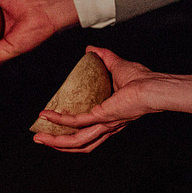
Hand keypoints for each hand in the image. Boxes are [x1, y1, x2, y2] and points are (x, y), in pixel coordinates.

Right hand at [34, 47, 164, 152]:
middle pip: (79, 143)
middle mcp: (106, 126)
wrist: (152, 86)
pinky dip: (60, 120)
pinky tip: (47, 115)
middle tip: (39, 138)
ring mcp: (104, 124)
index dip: (71, 134)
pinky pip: (76, 122)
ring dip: (55, 141)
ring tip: (39, 137)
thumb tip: (90, 49)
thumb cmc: (142, 79)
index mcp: (109, 118)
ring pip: (76, 141)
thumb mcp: (117, 66)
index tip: (54, 128)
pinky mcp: (101, 117)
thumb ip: (103, 57)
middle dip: (58, 143)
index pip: (88, 133)